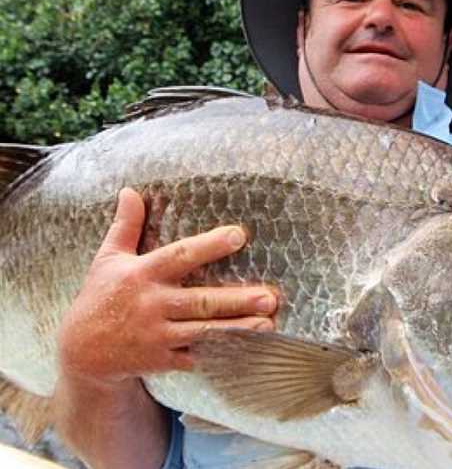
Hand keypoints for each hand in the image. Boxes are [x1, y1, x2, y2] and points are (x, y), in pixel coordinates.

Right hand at [57, 187, 278, 385]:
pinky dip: (219, 355)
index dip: (210, 245)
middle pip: (200, 301)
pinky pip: (195, 357)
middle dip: (236, 300)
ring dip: (237, 328)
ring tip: (268, 324)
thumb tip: (129, 191)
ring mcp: (157, 335)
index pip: (180, 256)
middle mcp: (152, 305)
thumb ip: (125, 226)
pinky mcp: (161, 360)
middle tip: (269, 297)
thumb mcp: (108, 259)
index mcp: (142, 274)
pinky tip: (248, 349)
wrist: (81, 351)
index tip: (239, 235)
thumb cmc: (100, 297)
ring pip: (203, 332)